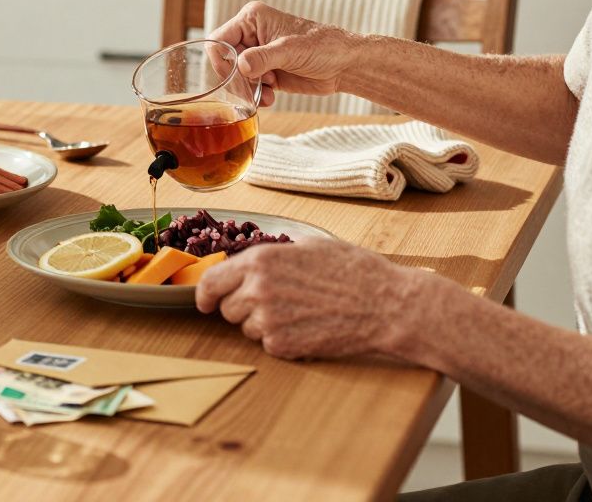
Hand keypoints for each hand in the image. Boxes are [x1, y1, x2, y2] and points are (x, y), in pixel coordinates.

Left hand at [195, 237, 417, 358]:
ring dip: (264, 325)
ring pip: (247, 329)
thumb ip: (275, 254)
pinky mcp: (283, 346)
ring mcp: (268, 320)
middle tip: (277, 303)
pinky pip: (268, 345)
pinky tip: (308, 327)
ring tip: (299, 313)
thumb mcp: (310, 246)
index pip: (211, 281)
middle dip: (245, 308)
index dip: (206, 294)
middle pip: (228, 308)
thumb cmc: (354, 272)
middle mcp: (258, 289)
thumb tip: (255, 261)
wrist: (385, 305)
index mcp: (261, 260)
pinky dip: (283, 341)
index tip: (207, 302)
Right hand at [208, 2, 360, 106]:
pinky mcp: (265, 72)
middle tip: (256, 87)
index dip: (222, 60)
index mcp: (252, 19)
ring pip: (235, 77)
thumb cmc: (324, 46)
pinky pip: (247, 86)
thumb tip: (240, 66)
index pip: (219, 40)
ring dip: (248, 89)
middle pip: (225, 61)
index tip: (236, 76)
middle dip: (238, 78)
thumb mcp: (291, 50)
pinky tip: (271, 96)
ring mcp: (257, 54)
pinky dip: (255, 95)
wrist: (345, 65)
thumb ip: (264, 57)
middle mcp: (251, 35)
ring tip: (268, 93)